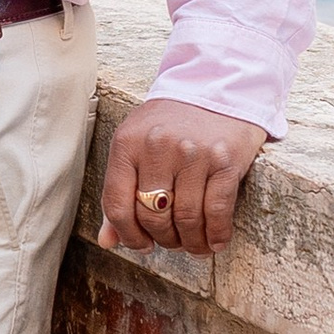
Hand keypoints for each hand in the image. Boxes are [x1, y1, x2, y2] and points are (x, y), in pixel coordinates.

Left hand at [101, 97, 265, 258]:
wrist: (216, 87)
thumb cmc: (170, 123)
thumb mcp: (136, 146)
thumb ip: (120, 191)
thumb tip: (108, 241)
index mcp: (128, 143)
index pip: (117, 204)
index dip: (128, 235)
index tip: (141, 245)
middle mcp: (158, 147)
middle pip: (153, 216)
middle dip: (163, 239)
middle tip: (171, 243)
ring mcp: (193, 154)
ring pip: (187, 219)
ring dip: (191, 243)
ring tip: (194, 247)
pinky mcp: (225, 160)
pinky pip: (217, 211)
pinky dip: (216, 235)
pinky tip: (215, 242)